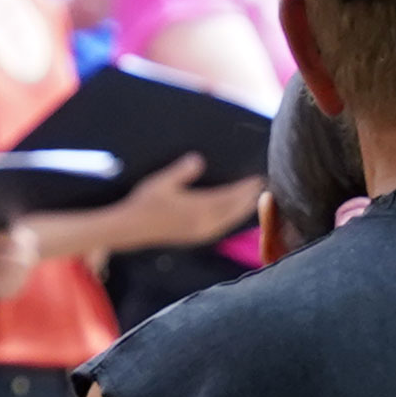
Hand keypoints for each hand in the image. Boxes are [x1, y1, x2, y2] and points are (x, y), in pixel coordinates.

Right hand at [85, 152, 262, 254]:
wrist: (132, 228)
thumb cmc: (145, 202)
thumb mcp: (162, 182)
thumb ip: (182, 171)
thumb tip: (198, 159)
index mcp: (198, 209)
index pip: (230, 197)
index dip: (246, 187)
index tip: (259, 177)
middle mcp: (204, 223)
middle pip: (235, 210)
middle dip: (250, 198)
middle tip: (263, 185)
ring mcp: (201, 232)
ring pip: (230, 221)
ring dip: (244, 210)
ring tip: (254, 198)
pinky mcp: (195, 237)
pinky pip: (222, 228)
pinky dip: (232, 219)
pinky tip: (234, 215)